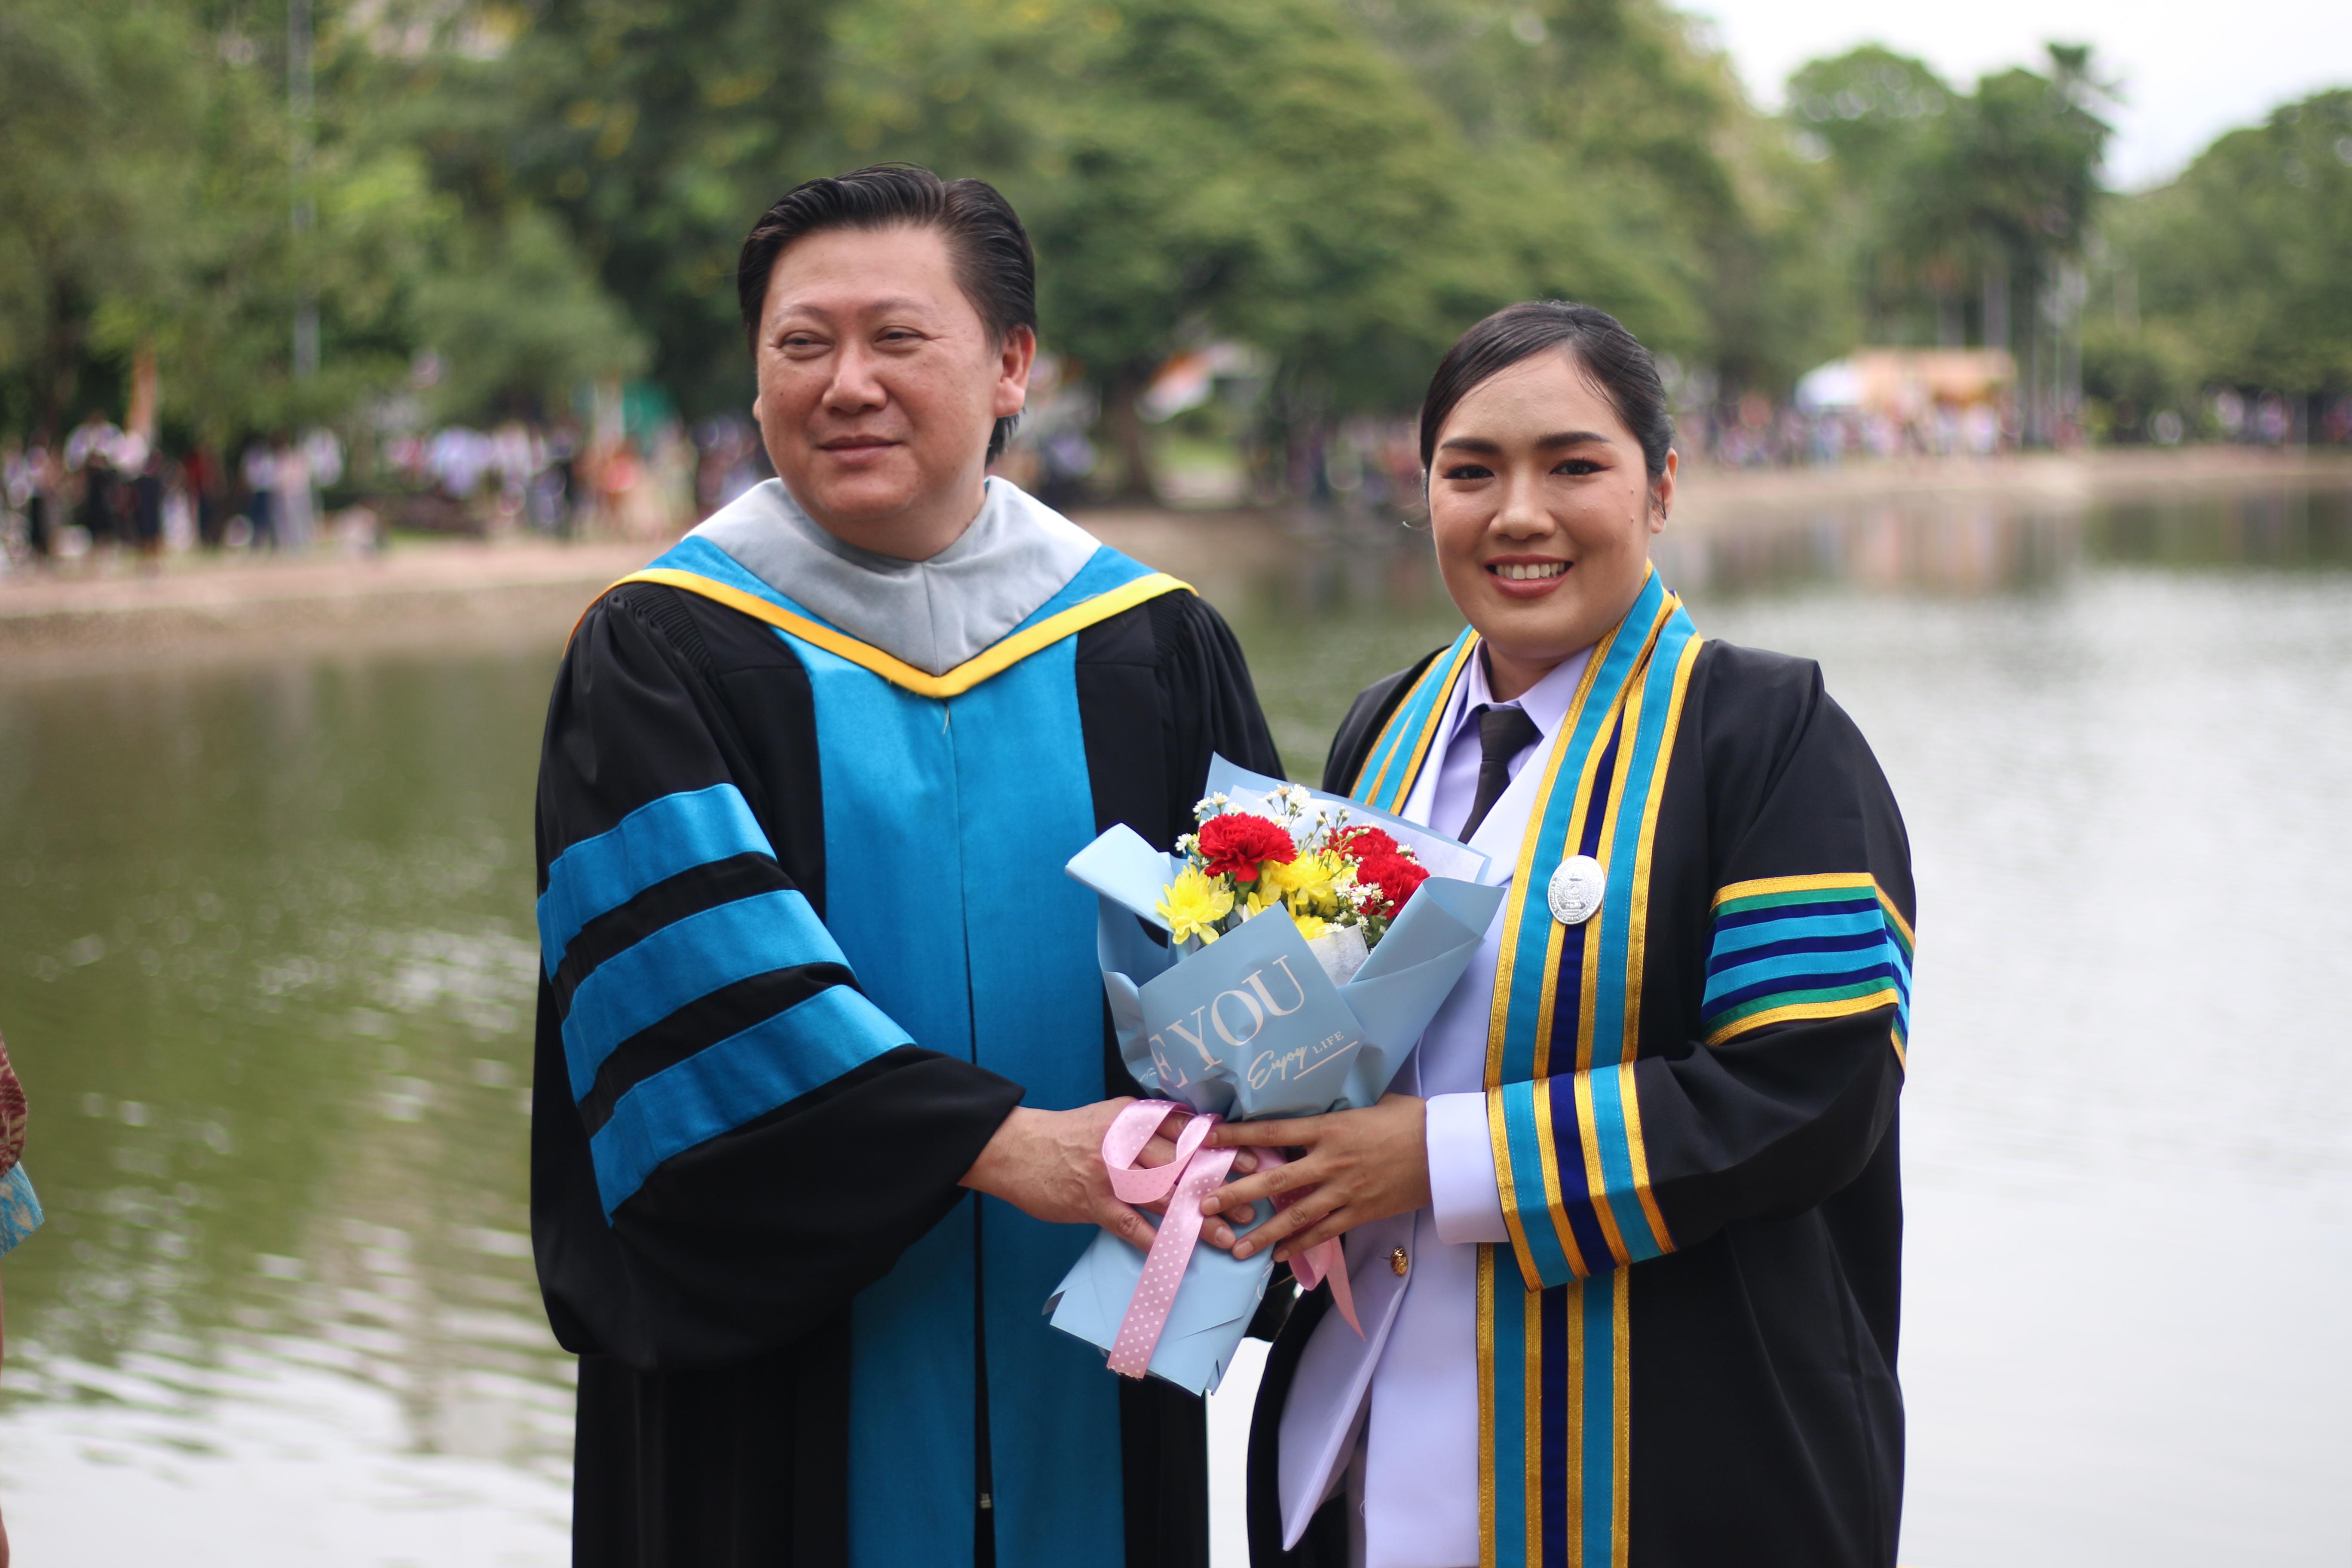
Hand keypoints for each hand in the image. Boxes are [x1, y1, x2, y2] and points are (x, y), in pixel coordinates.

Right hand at [961, 1100, 1258, 1251]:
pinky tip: (1177, 1254)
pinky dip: (1154, 1240)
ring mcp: (1109, 1174)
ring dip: (1197, 1219)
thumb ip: (1147, 1124)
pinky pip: (1130, 1224)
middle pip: (1183, 1167)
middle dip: (1219, 1188)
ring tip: (1225, 1236)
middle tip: (1250, 1205)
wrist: (1017, 1148)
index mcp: (1134, 1118)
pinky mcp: (1092, 1202)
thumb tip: (1190, 1131)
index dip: (1221, 1149)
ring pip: (1163, 1198)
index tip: (1252, 1162)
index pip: (1186, 1132)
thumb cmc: (1068, 1134)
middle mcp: (1126, 1142)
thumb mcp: (1110, 1116)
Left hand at [1200, 1093, 1430, 1261]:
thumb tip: (1315, 1107)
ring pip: (1295, 1217)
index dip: (1238, 1136)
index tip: (1209, 1139)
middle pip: (1274, 1181)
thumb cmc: (1410, 1119)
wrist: (1446, 1150)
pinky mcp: (1361, 1212)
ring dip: (1262, 1234)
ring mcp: (1345, 1191)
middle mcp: (1330, 1161)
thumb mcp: (1370, 1104)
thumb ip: (1337, 1112)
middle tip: (1204, 1206)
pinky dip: (1300, 1246)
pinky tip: (1278, 1256)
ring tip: (1234, 1248)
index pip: (1272, 1131)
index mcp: (1329, 1128)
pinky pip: (1324, 1232)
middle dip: (1236, 1194)